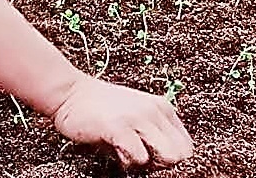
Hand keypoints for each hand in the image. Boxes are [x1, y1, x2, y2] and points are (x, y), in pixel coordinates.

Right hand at [51, 75, 193, 169]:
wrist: (68, 92)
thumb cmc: (101, 108)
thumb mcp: (136, 115)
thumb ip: (154, 133)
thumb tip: (166, 162)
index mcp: (162, 108)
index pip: (187, 146)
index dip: (172, 158)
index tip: (152, 156)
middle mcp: (154, 111)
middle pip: (182, 154)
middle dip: (163, 163)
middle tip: (140, 157)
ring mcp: (138, 118)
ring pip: (169, 156)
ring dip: (148, 163)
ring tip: (128, 153)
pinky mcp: (119, 127)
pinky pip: (140, 156)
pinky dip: (129, 161)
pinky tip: (115, 150)